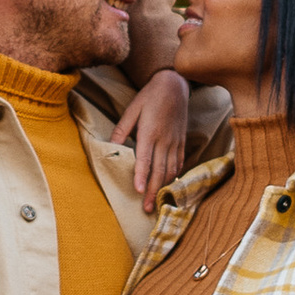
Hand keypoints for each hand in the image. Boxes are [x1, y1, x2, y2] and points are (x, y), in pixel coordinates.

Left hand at [114, 67, 190, 208]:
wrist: (174, 85)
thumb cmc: (149, 97)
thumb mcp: (132, 110)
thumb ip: (121, 130)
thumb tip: (111, 147)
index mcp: (150, 132)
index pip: (146, 159)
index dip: (142, 176)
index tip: (138, 191)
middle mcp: (165, 140)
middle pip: (159, 170)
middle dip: (153, 191)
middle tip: (147, 208)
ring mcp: (175, 142)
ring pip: (171, 169)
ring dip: (163, 188)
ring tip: (157, 203)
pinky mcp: (182, 142)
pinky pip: (179, 163)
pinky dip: (174, 176)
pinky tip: (169, 186)